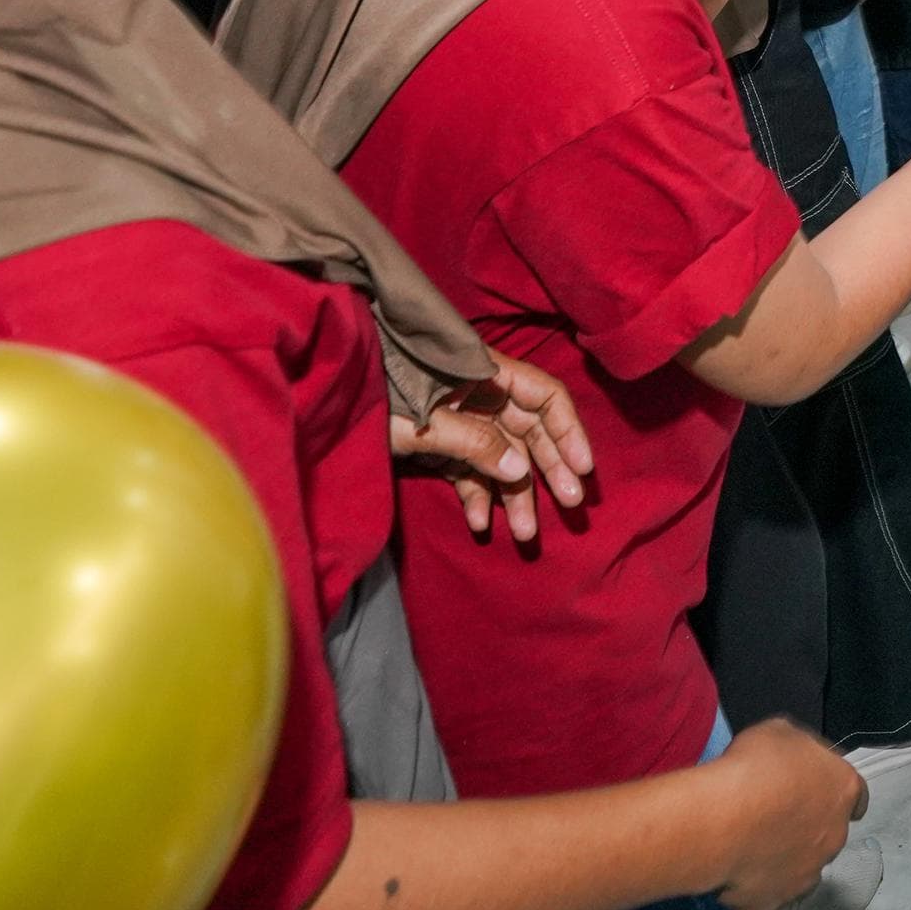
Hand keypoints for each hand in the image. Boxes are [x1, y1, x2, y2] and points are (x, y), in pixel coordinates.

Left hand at [390, 353, 593, 545]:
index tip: (583, 469)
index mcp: (485, 374)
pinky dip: (474, 495)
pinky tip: (476, 523)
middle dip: (548, 471)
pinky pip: (468, 470)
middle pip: (529, 431)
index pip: (545, 397)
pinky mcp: (439, 444)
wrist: (327, 393)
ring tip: (523, 535)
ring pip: (501, 458)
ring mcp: (461, 419)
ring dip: (513, 495)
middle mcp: (480, 395)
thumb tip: (519, 470)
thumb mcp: (425, 420)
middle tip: (569, 507)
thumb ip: (475, 442)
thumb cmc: (377, 392)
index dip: (568, 431)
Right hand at [703, 720, 869, 909]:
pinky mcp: (773, 907)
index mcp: (842, 792)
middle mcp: (834, 838)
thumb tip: (794, 762)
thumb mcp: (780, 733)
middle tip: (773, 819)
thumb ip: (797, 750)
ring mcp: (806, 877)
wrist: (723, 821)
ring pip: (805, 875)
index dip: (838, 795)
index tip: (822, 795)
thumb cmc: (754, 767)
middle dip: (808, 830)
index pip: (857, 796)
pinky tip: (745, 888)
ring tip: (754, 854)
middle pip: (828, 835)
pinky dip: (763, 903)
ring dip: (788, 866)